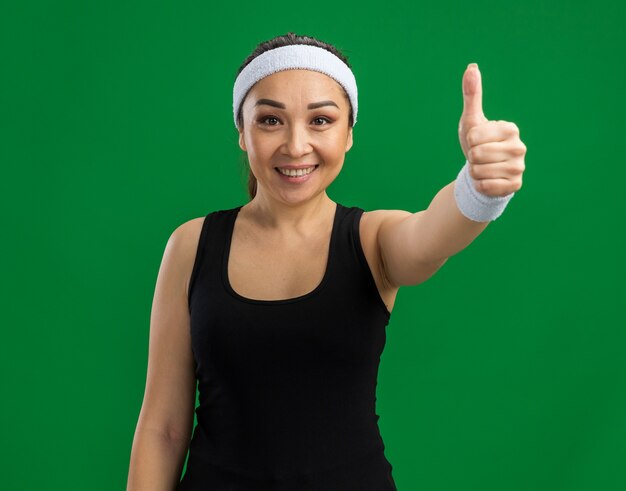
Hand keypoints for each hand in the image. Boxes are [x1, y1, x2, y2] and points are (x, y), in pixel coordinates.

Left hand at [458, 63, 526, 196]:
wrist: (483, 171)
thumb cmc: (477, 143)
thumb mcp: (472, 120)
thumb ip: (472, 95)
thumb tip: (471, 66)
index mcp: (510, 129)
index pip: (474, 136)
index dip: (469, 141)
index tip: (477, 141)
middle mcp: (520, 147)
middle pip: (476, 155)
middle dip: (471, 158)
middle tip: (479, 157)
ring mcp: (519, 168)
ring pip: (479, 172)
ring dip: (474, 172)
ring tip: (483, 167)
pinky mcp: (515, 186)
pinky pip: (485, 187)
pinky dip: (480, 185)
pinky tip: (487, 180)